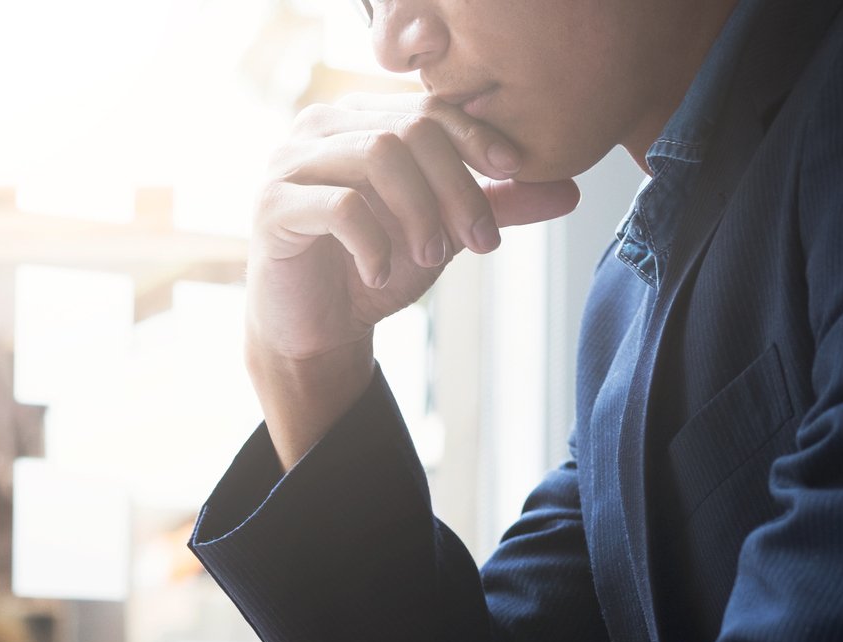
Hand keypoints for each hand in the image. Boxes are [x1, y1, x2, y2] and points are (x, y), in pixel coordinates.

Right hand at [248, 92, 581, 464]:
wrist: (314, 332)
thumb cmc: (371, 271)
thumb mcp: (442, 233)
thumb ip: (494, 207)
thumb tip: (569, 190)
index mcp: (358, 120)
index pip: (428, 109)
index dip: (476, 136)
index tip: (514, 171)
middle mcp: (318, 128)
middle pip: (408, 131)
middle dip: (455, 187)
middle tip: (479, 241)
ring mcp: (289, 164)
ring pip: (376, 158)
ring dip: (420, 212)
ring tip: (433, 257)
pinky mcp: (273, 208)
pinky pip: (339, 206)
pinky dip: (373, 242)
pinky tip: (380, 273)